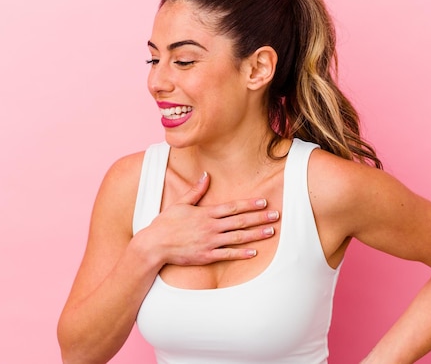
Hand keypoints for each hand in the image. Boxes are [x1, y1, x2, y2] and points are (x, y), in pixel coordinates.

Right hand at [140, 172, 278, 266]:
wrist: (154, 245)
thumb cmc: (165, 224)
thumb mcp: (180, 203)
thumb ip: (195, 190)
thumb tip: (205, 175)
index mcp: (206, 213)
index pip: (233, 207)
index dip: (250, 204)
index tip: (264, 201)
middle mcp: (211, 227)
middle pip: (240, 221)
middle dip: (260, 217)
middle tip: (276, 215)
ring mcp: (210, 242)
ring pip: (238, 237)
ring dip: (256, 234)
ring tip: (271, 231)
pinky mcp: (206, 256)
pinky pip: (228, 255)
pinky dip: (242, 253)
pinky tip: (254, 252)